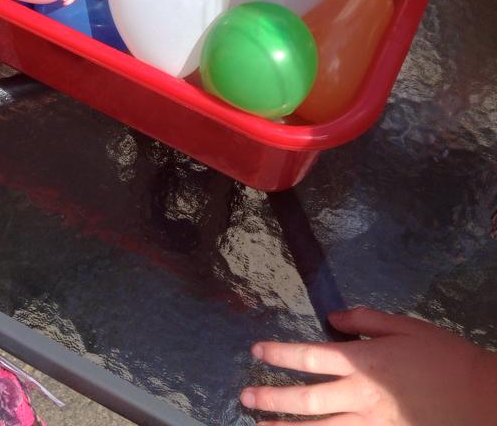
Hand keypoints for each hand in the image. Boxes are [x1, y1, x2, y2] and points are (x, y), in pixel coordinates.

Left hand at [241, 306, 496, 425]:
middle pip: (308, 400)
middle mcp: (362, 397)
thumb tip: (332, 319)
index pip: (311, 357)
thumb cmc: (444, 357)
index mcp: (364, 363)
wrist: (482, 400)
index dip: (280, 354)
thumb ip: (366, 321)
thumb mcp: (406, 326)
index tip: (256, 352)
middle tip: (245, 397)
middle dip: (273, 399)